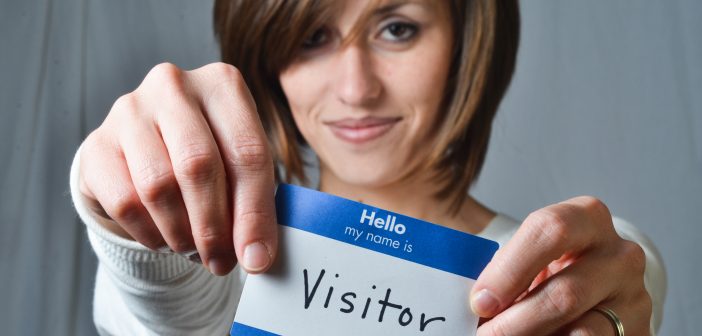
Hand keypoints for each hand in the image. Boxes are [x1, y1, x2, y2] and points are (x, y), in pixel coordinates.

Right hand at [78, 62, 276, 275]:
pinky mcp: (97, 142)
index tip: (256, 257)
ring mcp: (130, 110)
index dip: (254, 212)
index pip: (247, 152)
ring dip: (181, 234)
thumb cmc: (209, 155)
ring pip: (158, 186)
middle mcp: (174, 86)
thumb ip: (254, 204)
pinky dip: (149, 233)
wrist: (148, 148)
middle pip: (199, 165)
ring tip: (193, 250)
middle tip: (221, 261)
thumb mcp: (240, 168)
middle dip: (214, 228)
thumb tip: (257, 257)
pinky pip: (124, 201)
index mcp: (223, 84)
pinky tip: (164, 239)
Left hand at [471, 196, 651, 334]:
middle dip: (516, 322)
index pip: (549, 231)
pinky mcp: (640, 332)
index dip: (509, 270)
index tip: (480, 302)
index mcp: (586, 218)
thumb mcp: (528, 256)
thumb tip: (477, 304)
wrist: (594, 286)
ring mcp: (636, 297)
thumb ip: (503, 270)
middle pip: (565, 293)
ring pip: (582, 332)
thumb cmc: (547, 266)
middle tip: (485, 335)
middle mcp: (620, 255)